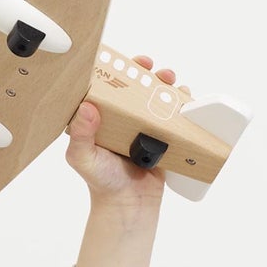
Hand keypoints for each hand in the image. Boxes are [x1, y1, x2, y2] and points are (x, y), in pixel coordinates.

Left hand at [66, 56, 185, 207]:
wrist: (129, 202)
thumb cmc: (101, 181)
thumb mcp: (84, 158)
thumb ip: (81, 136)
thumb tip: (86, 107)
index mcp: (100, 119)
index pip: (107, 88)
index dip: (115, 71)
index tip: (123, 63)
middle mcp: (122, 118)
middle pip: (136, 86)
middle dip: (145, 72)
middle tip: (151, 67)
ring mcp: (144, 124)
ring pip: (157, 96)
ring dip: (166, 83)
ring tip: (170, 82)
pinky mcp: (163, 134)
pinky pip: (174, 113)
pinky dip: (182, 102)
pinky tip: (185, 99)